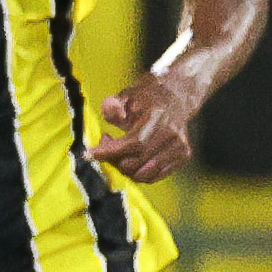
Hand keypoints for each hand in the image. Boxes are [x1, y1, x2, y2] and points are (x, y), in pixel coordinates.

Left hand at [88, 69, 204, 181]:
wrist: (175, 98)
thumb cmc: (145, 98)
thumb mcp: (126, 94)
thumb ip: (113, 104)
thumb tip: (113, 114)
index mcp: (159, 120)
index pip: (133, 144)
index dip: (109, 152)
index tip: (89, 153)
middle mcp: (173, 137)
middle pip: (135, 163)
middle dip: (112, 158)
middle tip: (104, 143)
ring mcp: (179, 149)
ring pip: (142, 175)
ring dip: (123, 167)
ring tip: (116, 151)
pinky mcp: (182, 158)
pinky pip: (153, 177)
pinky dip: (136, 172)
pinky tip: (129, 157)